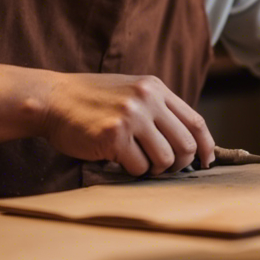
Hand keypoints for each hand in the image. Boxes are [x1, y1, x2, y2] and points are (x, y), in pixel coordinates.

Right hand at [41, 72, 214, 176]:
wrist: (52, 99)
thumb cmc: (91, 100)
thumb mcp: (130, 92)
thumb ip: (156, 109)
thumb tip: (186, 140)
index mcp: (155, 88)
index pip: (195, 121)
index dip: (207, 145)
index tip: (206, 161)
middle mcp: (147, 99)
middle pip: (186, 144)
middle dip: (180, 164)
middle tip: (165, 168)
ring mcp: (131, 117)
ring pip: (165, 159)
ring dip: (155, 170)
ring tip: (139, 163)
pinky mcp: (114, 136)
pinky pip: (139, 167)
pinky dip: (132, 171)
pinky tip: (119, 160)